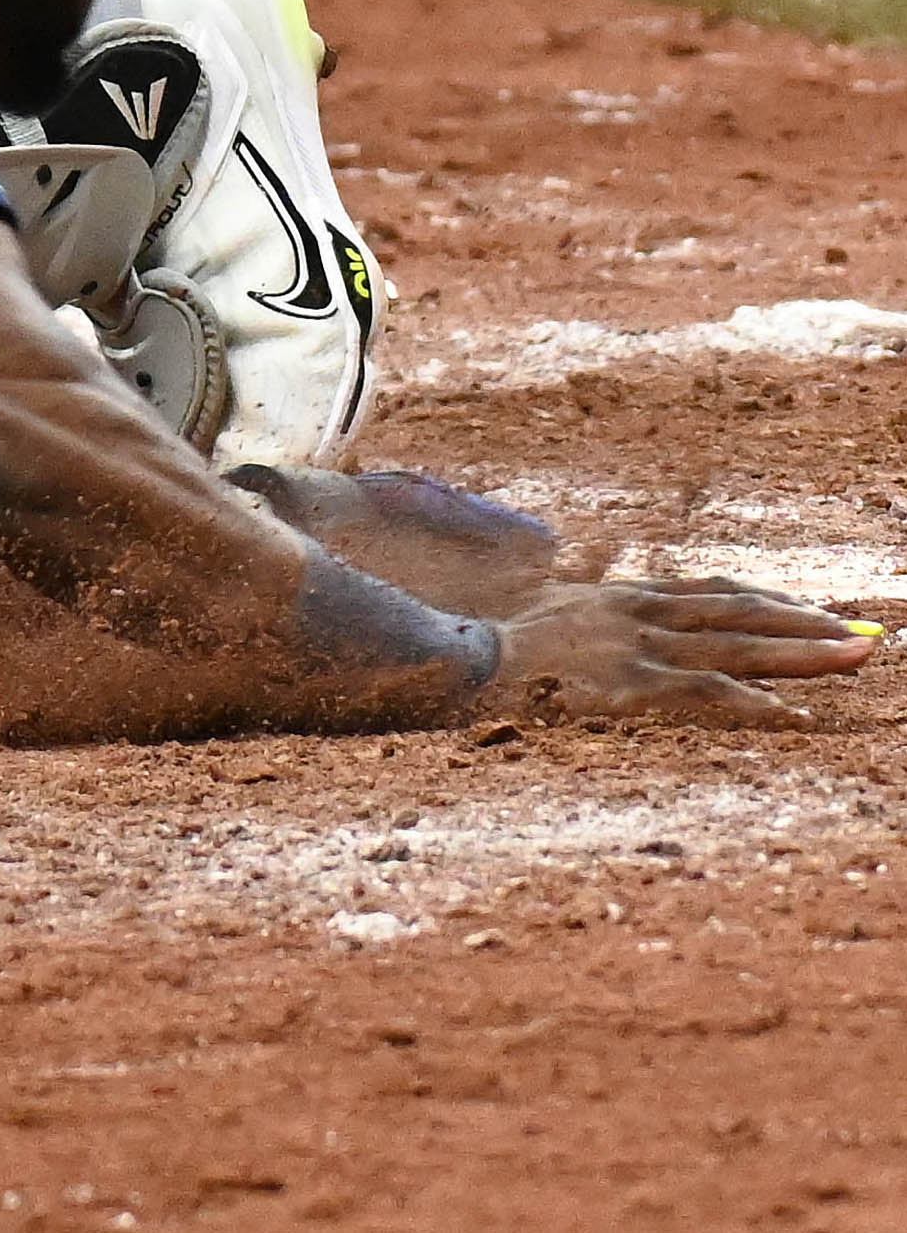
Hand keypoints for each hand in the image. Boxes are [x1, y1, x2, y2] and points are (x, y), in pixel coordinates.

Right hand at [486, 579, 881, 722]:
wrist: (445, 659)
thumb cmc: (478, 648)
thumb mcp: (532, 620)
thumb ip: (570, 620)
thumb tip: (575, 626)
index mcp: (616, 599)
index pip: (709, 593)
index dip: (767, 603)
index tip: (814, 612)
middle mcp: (635, 614)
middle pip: (739, 613)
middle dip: (807, 624)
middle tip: (866, 633)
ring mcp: (635, 648)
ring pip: (737, 646)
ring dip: (803, 652)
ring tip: (859, 655)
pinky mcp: (629, 686)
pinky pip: (706, 694)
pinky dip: (753, 704)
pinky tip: (793, 717)